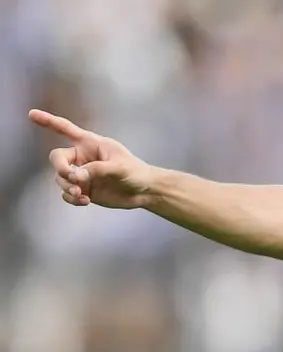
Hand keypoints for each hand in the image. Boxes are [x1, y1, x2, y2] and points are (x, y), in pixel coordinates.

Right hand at [29, 109, 155, 209]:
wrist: (145, 191)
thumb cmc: (136, 172)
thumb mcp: (119, 168)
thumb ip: (97, 170)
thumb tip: (76, 177)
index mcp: (90, 143)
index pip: (66, 129)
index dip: (48, 121)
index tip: (31, 114)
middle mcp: (82, 157)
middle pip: (57, 159)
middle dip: (61, 169)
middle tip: (73, 178)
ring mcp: (82, 174)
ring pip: (60, 178)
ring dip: (66, 186)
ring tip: (80, 194)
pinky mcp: (84, 190)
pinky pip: (67, 193)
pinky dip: (71, 198)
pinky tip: (84, 201)